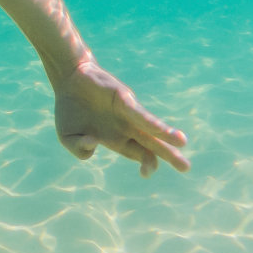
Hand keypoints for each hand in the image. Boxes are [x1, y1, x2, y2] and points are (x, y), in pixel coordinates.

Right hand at [53, 61, 188, 177]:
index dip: (147, 163)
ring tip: (183, 143)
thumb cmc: (70, 108)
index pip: (139, 153)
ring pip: (149, 127)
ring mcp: (126, 113)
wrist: (68, 78)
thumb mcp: (67, 137)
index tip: (147, 173)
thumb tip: (93, 144)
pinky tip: (160, 129)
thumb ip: (78, 148)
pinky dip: (148, 122)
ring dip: (166, 135)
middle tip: (185, 168)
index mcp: (115, 139)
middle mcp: (126, 127)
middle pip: (151, 143)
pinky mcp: (123, 99)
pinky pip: (137, 113)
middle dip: (169, 155)